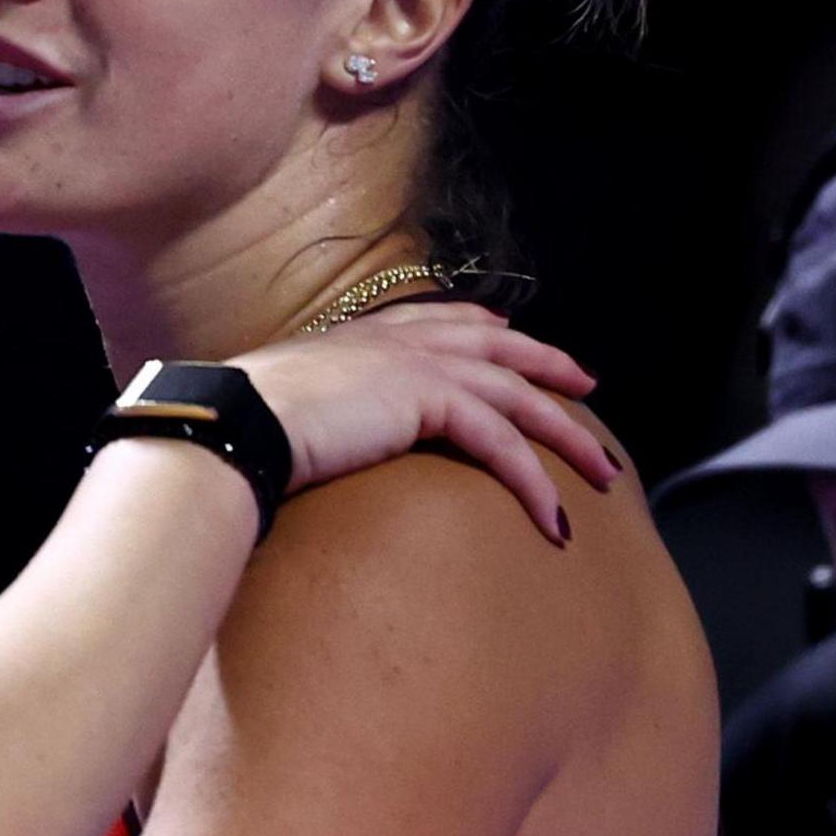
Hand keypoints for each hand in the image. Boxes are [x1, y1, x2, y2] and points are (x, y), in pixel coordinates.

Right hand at [231, 303, 618, 540]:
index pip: (437, 320)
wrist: (234, 423)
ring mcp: (417, 366)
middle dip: (547, 367)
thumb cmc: (237, 425)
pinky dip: (535, 481)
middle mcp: (395, 341)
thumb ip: (304, 408)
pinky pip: (502, 442)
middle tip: (587, 386)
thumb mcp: (276, 405)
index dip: (480, 326)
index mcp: (358, 337)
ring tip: (602, 473)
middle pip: (496, 349)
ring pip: (517, 397)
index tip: (508, 333)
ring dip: (566, 436)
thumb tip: (290, 434)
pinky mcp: (431, 402)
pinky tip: (555, 516)